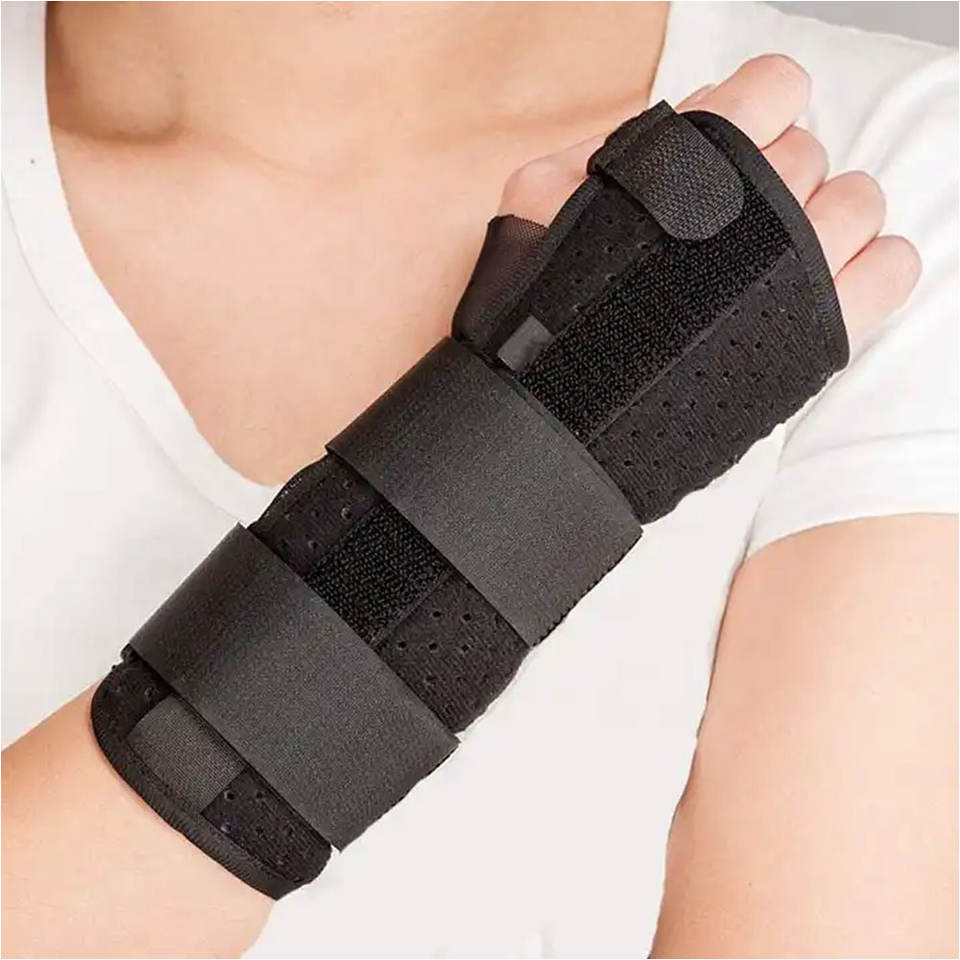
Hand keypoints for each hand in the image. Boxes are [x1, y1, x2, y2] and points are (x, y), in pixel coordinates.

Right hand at [497, 54, 920, 354]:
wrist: (569, 416)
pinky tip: (832, 282)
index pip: (775, 85)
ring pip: (861, 203)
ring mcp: (802, 263)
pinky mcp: (822, 327)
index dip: (760, 110)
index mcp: (701, 157)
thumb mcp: (536, 202)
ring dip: (828, 219)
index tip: (737, 147)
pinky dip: (877, 267)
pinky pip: (892, 270)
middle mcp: (762, 201)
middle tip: (735, 226)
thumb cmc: (547, 313)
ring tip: (781, 258)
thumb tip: (681, 121)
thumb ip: (607, 147)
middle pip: (811, 153)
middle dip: (776, 181)